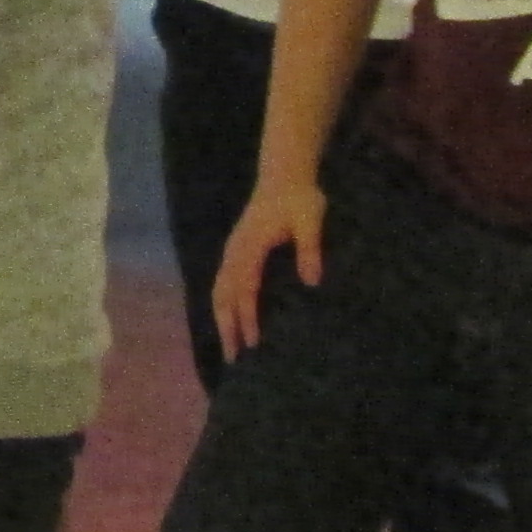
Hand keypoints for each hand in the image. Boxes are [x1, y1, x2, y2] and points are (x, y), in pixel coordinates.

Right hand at [210, 177, 326, 357]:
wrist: (283, 174)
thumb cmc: (299, 197)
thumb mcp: (310, 219)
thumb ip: (310, 249)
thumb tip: (312, 282)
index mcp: (251, 246)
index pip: (245, 289)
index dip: (247, 317)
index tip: (253, 343)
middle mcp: (235, 251)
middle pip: (223, 295)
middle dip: (226, 327)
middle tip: (232, 358)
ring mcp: (232, 250)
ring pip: (219, 290)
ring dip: (222, 319)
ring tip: (229, 347)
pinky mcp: (236, 251)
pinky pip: (223, 283)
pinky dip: (223, 305)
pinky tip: (230, 320)